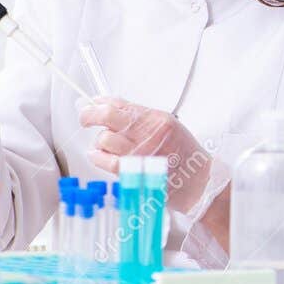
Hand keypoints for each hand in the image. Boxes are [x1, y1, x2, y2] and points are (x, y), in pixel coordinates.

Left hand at [78, 97, 221, 211]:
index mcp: (157, 119)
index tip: (91, 105)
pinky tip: (98, 155)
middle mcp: (149, 133)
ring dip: (100, 142)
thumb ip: (140, 117)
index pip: (120, 103)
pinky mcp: (134, 171)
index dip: (99, 103)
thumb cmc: (184, 155)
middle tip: (86, 119)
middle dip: (90, 116)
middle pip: (107, 116)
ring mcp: (141, 152)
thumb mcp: (168, 126)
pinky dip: (98, 157)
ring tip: (106, 146)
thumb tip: (107, 105)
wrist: (198, 181)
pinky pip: (106, 160)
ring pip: (104, 139)